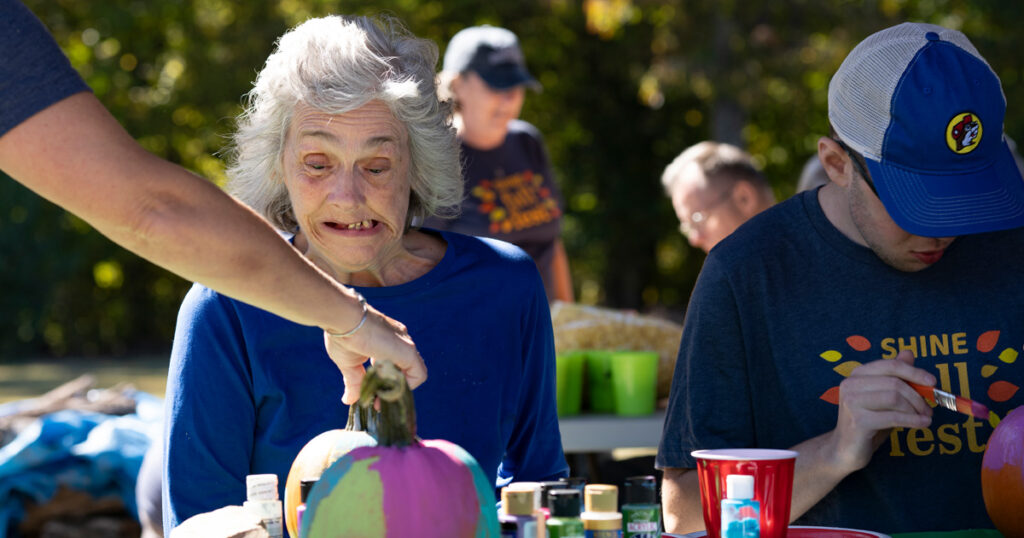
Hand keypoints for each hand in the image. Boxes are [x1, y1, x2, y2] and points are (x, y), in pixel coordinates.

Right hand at [324, 304, 426, 404]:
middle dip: (392, 387)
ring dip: (398, 389)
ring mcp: (405, 344)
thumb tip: (349, 400)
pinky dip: (406, 386)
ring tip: (381, 399)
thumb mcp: (349, 363)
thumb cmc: (343, 335)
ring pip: (412, 372)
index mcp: (386, 341)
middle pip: (404, 370)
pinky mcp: (408, 350)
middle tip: (377, 401)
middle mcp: (400, 341)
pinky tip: (389, 392)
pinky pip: (418, 374)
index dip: (385, 382)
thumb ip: (354, 382)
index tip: (373, 394)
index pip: (395, 364)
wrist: (343, 318)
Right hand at [830, 349, 934, 472]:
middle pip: (894, 382)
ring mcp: (852, 402)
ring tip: (924, 418)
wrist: (845, 449)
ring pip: (894, 398)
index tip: (932, 382)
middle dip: (917, 396)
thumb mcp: (883, 397)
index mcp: (857, 374)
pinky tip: (922, 424)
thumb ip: (894, 376)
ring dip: (915, 409)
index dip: (914, 372)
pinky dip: (913, 421)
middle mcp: (851, 384)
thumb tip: (908, 353)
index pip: (890, 365)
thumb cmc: (868, 421)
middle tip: (928, 409)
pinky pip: (893, 417)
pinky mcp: (858, 421)